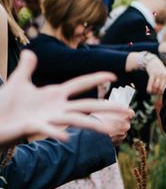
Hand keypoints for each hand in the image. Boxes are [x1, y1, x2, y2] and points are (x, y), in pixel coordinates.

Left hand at [0, 51, 134, 145]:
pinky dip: (56, 132)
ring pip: (77, 120)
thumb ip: (26, 68)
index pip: (80, 84)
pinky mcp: (34, 128)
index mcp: (54, 95)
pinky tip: (65, 137)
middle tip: (129, 111)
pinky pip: (49, 130)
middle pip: (88, 105)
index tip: (113, 76)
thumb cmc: (4, 105)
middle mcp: (57, 108)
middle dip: (109, 107)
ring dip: (94, 125)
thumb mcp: (17, 82)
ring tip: (111, 130)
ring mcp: (48, 118)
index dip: (96, 79)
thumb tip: (30, 52)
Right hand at [145, 56, 165, 94]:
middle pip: (163, 88)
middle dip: (159, 93)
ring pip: (157, 87)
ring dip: (154, 92)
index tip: (162, 96)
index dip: (165, 93)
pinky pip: (151, 83)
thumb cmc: (159, 70)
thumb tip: (164, 92)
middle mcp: (164, 76)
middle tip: (156, 94)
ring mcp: (159, 75)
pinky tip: (149, 91)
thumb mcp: (165, 75)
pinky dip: (149, 89)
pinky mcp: (153, 74)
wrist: (153, 61)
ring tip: (153, 93)